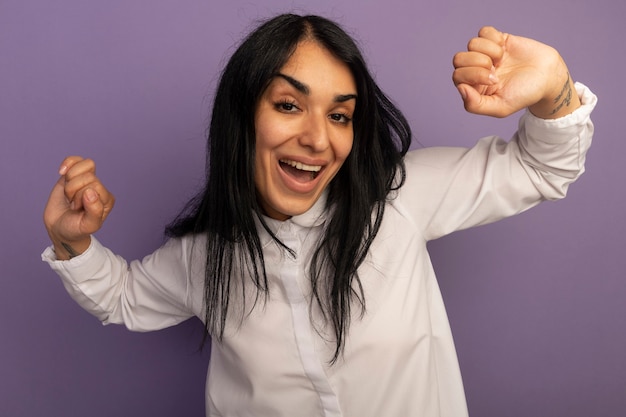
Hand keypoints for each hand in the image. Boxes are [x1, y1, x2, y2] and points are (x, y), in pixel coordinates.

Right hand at [43, 156, 114, 259]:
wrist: (59, 228)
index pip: (94, 185)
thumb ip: (94, 211)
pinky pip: (75, 159)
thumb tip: (91, 192)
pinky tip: (62, 173)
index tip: (77, 209)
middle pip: (87, 176)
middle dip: (73, 191)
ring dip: (69, 181)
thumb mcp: (87, 226)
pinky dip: (67, 164)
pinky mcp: (74, 175)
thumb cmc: (75, 228)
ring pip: (83, 165)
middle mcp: (99, 187)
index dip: (80, 196)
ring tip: (69, 195)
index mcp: (107, 199)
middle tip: (72, 204)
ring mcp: (87, 179)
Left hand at [452, 26, 580, 118]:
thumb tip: (460, 88)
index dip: (474, 75)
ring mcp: (485, 54)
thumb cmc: (524, 95)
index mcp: (473, 87)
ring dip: (490, 51)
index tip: (494, 80)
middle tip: (496, 70)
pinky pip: (484, 32)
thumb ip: (475, 105)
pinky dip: (494, 39)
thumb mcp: (500, 107)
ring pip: (471, 44)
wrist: (548, 77)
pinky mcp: (496, 39)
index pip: (457, 75)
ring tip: (502, 60)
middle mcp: (475, 70)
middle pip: (458, 59)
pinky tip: (505, 49)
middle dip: (478, 63)